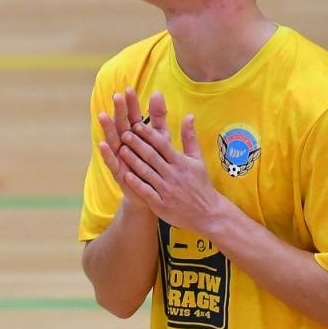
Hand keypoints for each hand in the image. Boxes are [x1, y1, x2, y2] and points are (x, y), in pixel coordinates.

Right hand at [97, 88, 164, 207]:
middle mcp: (125, 144)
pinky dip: (107, 153)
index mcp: (136, 135)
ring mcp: (120, 157)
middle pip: (122, 124)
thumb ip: (158, 117)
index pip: (133, 116)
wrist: (155, 192)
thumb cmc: (157, 163)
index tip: (129, 89)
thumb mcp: (161, 138)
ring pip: (113, 140)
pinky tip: (102, 144)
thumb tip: (157, 92)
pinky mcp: (118, 172)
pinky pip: (111, 161)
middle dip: (119, 111)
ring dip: (107, 128)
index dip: (131, 104)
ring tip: (102, 115)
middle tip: (116, 96)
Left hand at [116, 104, 227, 233]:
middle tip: (124, 133)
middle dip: (137, 144)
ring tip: (120, 149)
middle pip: (152, 156)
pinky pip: (147, 192)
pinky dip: (137, 184)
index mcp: (181, 162)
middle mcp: (173, 174)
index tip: (137, 125)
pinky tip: (126, 175)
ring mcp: (167, 189)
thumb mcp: (197, 159)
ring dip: (133, 161)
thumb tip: (188, 115)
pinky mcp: (161, 204)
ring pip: (147, 172)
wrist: (207, 213)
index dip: (149, 134)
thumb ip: (190, 137)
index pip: (163, 145)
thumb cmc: (200, 183)